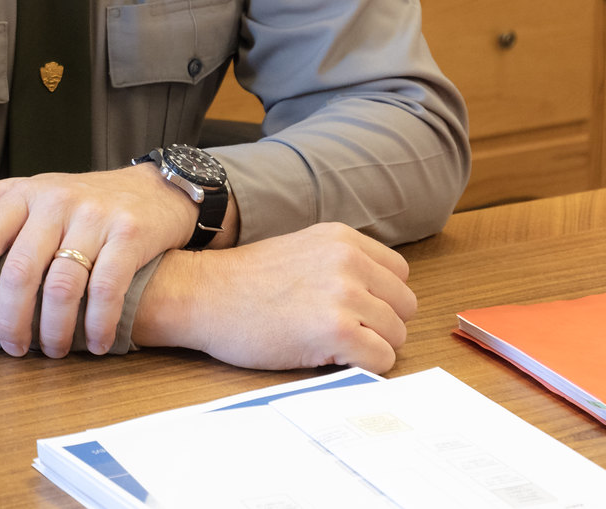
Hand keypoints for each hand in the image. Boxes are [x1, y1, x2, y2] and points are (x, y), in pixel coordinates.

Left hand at [0, 165, 198, 357]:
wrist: (155, 189)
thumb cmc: (81, 197)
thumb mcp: (29, 187)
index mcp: (24, 193)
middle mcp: (56, 202)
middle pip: (21, 269)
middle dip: (12, 318)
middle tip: (13, 348)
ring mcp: (94, 217)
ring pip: (63, 284)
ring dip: (54, 329)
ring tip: (52, 351)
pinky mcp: (130, 234)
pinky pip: (107, 288)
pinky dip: (97, 323)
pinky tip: (94, 343)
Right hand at [133, 223, 415, 371]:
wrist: (201, 295)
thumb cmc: (242, 283)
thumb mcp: (301, 251)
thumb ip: (341, 264)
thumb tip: (379, 297)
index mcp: (342, 238)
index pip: (399, 274)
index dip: (380, 298)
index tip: (353, 311)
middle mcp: (348, 260)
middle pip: (404, 306)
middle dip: (380, 324)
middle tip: (343, 333)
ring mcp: (344, 294)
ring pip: (396, 335)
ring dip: (370, 347)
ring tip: (329, 345)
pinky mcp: (337, 330)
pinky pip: (381, 359)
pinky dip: (362, 367)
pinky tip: (329, 358)